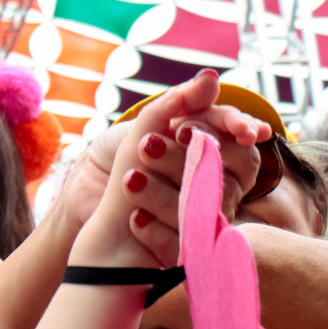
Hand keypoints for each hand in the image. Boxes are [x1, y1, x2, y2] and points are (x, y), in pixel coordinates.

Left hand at [61, 70, 268, 227]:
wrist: (86, 199)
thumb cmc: (120, 156)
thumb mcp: (144, 125)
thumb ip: (179, 102)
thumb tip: (211, 78)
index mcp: (215, 154)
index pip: (241, 145)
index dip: (231, 132)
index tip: (204, 127)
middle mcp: (216, 187)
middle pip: (226, 176)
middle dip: (185, 158)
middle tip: (147, 146)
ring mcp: (202, 219)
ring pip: (203, 208)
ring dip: (162, 191)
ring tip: (128, 178)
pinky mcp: (183, 250)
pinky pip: (180, 243)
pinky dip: (154, 228)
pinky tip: (133, 217)